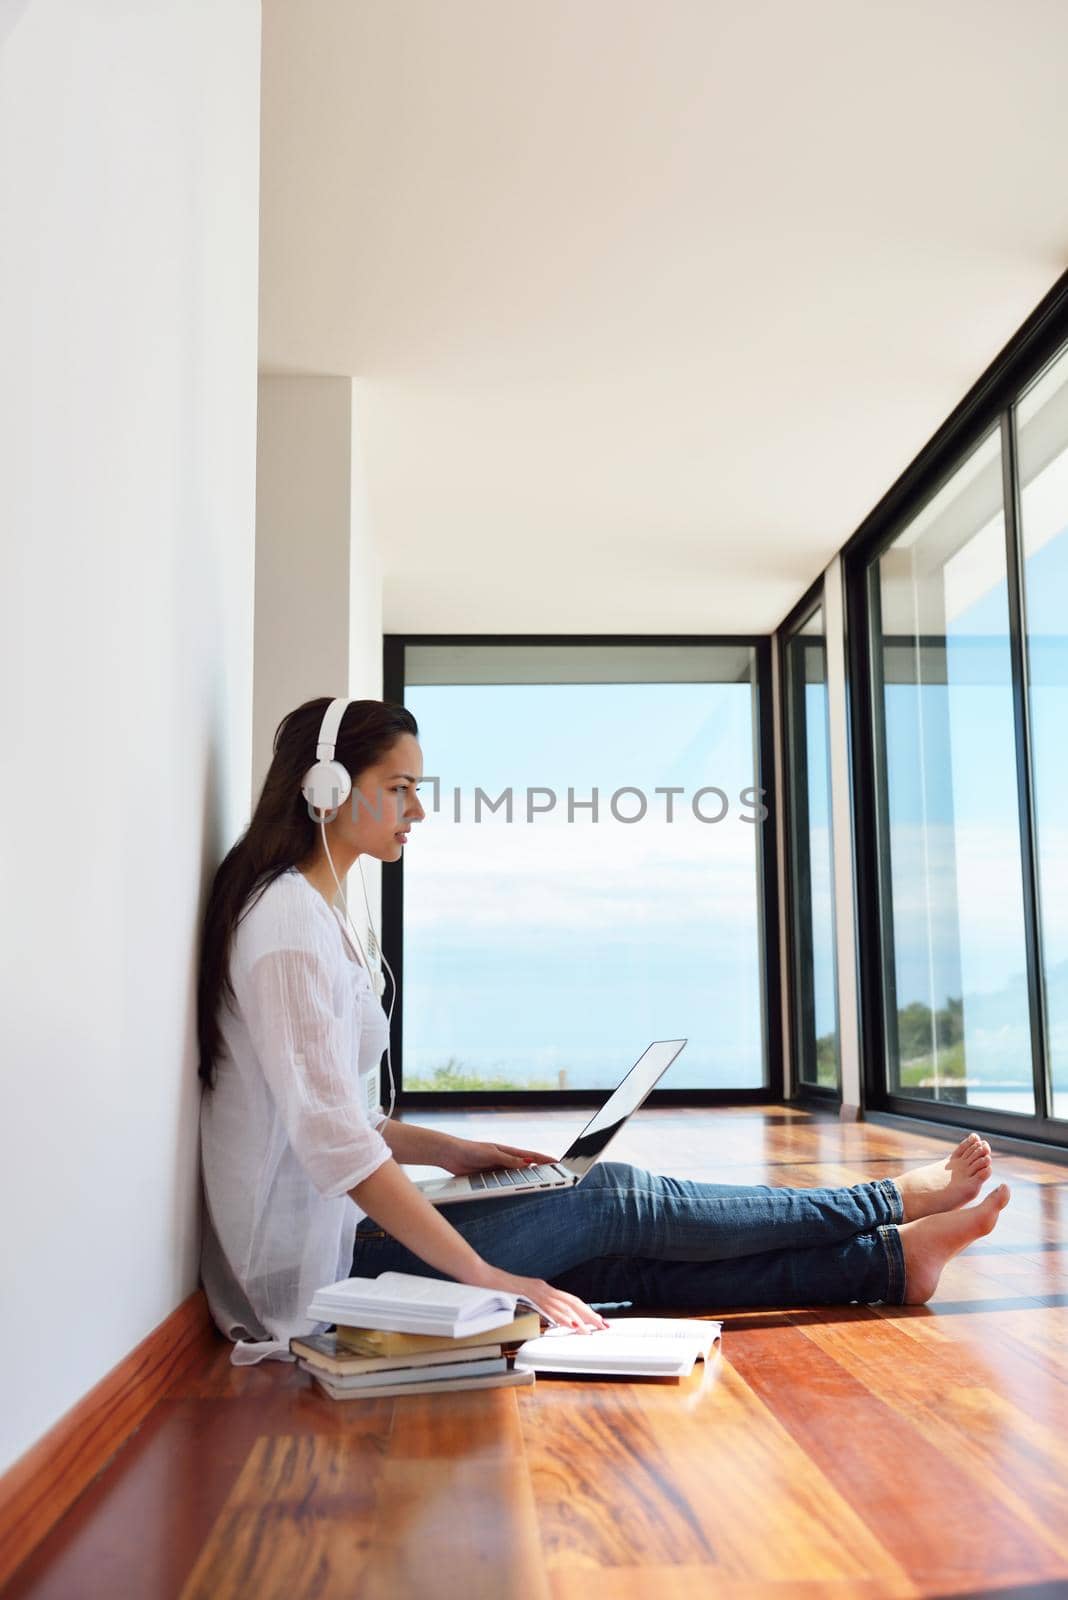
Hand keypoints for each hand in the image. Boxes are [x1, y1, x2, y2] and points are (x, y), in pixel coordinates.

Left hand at [437, 1134, 556, 1177]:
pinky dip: (510, 1188)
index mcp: (507, 1152)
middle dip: (539, 1172)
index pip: (530, 1156)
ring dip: (525, 1182)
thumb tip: (526, 1163)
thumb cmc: (470, 1149)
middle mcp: (504, 1160)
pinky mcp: (488, 1178)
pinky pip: (503, 1185)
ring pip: (515, 1178)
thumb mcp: (492, 1153)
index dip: (544, 1159)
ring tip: (538, 1188)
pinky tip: (515, 1193)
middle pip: (525, 1168)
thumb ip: (508, 1160)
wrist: (451, 1155)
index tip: (557, 1163)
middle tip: (552, 1178)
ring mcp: (497, 1170)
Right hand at [474, 1266, 607, 1332]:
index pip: (569, 1300)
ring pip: (563, 1304)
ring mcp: (536, 1290)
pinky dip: (561, 1316)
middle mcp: (543, 1287)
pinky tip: (570, 1324)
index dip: (584, 1310)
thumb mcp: (520, 1299)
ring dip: (580, 1317)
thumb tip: (547, 1320)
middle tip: (604, 1325)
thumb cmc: (496, 1289)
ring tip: (592, 1329)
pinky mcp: (527, 1294)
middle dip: (590, 1314)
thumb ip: (534, 1307)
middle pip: (572, 1301)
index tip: (597, 1320)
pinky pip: (548, 1307)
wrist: (479, 1275)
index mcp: (542, 1289)